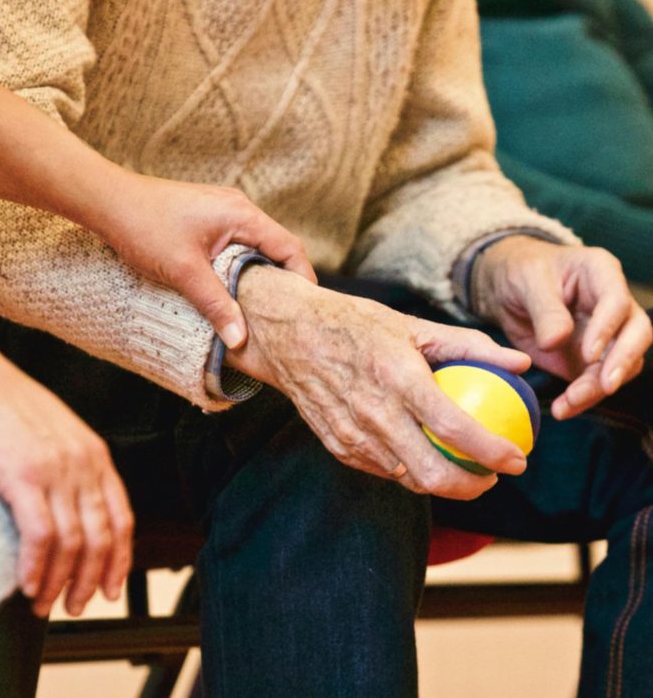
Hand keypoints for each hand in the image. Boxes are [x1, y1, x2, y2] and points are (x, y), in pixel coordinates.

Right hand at [0, 304, 133, 616]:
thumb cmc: (7, 403)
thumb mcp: (56, 432)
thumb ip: (72, 466)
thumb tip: (72, 506)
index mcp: (96, 455)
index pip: (122, 518)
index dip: (120, 559)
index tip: (111, 587)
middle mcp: (85, 464)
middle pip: (102, 537)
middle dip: (92, 580)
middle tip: (76, 606)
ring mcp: (57, 469)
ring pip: (74, 542)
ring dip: (61, 582)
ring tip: (46, 605)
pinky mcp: (23, 474)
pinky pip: (41, 534)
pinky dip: (36, 567)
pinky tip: (27, 585)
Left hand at [89, 173, 316, 348]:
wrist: (107, 200)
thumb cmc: (144, 227)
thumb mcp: (184, 272)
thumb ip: (216, 305)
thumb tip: (240, 340)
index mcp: (242, 215)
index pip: (289, 248)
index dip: (302, 279)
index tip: (305, 308)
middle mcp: (239, 209)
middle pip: (277, 247)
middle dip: (284, 280)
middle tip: (286, 314)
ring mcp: (224, 212)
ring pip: (256, 248)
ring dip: (261, 275)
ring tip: (262, 308)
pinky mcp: (209, 219)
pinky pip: (238, 245)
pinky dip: (243, 267)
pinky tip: (234, 289)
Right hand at [226, 266, 531, 499]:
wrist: (290, 335)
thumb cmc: (354, 324)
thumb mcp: (412, 325)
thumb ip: (470, 345)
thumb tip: (520, 362)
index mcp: (398, 378)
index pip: (455, 428)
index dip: (493, 452)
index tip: (517, 459)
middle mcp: (374, 413)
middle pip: (432, 474)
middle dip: (472, 487)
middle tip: (492, 476)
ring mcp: (352, 435)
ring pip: (408, 479)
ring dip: (442, 482)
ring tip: (462, 467)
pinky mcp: (338, 446)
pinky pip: (383, 470)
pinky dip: (409, 470)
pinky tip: (421, 454)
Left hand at [473, 237, 651, 418]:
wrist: (507, 289)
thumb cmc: (522, 273)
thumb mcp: (528, 282)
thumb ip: (545, 310)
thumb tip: (556, 342)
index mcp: (601, 273)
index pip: (617, 301)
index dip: (607, 328)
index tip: (588, 353)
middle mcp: (613, 304)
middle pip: (636, 334)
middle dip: (622, 362)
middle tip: (605, 386)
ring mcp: (606, 334)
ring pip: (620, 364)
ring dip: (598, 388)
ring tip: (569, 403)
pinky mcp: (590, 359)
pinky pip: (596, 382)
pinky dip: (583, 398)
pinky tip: (563, 409)